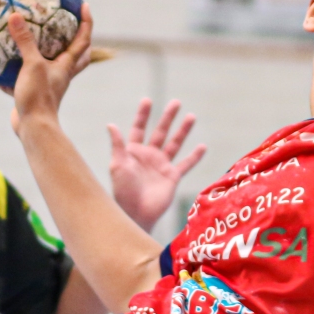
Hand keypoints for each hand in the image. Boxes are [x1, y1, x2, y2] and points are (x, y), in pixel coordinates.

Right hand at [8, 6, 94, 126]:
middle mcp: (61, 74)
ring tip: (35, 39)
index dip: (86, 22)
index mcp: (66, 66)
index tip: (84, 5)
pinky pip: (28, 78)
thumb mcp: (32, 65)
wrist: (33, 128)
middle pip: (77, 56)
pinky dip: (19, 70)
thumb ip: (25, 41)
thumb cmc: (39, 97)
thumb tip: (16, 16)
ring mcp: (48, 85)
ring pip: (53, 66)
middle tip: (71, 25)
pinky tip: (4, 64)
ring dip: (47, 53)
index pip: (82, 40)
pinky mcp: (34, 94)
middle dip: (77, 40)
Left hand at [108, 99, 206, 229]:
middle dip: (168, 117)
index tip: (148, 100)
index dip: (143, 115)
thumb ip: (117, 145)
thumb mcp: (117, 165)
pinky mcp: (172, 176)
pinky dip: (195, 156)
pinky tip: (202, 146)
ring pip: (174, 144)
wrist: (136, 213)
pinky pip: (186, 164)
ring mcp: (161, 165)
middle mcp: (149, 156)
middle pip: (160, 132)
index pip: (139, 128)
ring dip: (183, 131)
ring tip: (191, 116)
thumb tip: (111, 124)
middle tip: (176, 102)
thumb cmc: (123, 191)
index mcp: (133, 152)